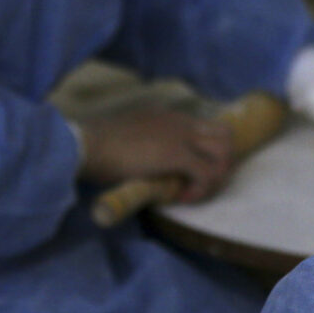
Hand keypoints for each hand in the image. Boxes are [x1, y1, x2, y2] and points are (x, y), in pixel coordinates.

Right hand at [77, 107, 235, 202]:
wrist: (88, 145)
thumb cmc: (98, 145)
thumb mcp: (130, 135)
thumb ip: (146, 142)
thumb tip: (150, 163)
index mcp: (169, 116)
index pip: (206, 126)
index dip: (207, 150)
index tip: (193, 170)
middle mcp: (182, 121)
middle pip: (225, 134)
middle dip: (222, 160)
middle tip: (204, 182)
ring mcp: (183, 135)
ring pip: (224, 150)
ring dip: (216, 174)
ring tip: (196, 190)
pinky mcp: (178, 154)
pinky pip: (207, 172)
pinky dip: (201, 188)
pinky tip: (182, 197)